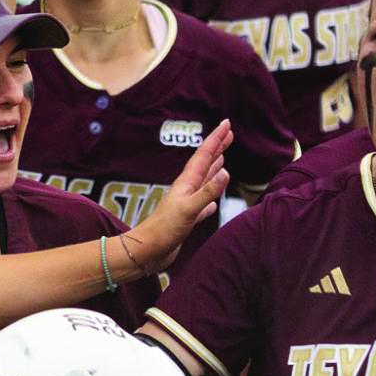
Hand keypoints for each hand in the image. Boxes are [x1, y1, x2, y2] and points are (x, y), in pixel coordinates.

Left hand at [124, 122, 231, 275]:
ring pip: (205, 181)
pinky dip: (211, 198)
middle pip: (206, 163)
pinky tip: (215, 201)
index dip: (216, 139)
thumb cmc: (163, 230)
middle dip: (217, 148)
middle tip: (229, 133)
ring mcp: (187, 204)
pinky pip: (203, 204)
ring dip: (215, 168)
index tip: (227, 124)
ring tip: (223, 158)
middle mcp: (187, 190)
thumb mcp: (188, 209)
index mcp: (187, 183)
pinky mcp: (187, 219)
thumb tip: (226, 171)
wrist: (146, 251)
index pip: (205, 156)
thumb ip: (207, 192)